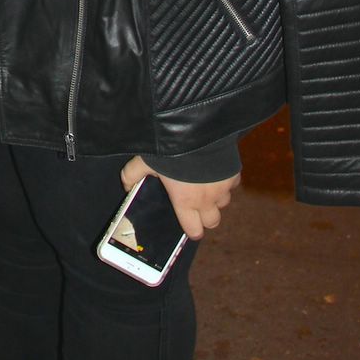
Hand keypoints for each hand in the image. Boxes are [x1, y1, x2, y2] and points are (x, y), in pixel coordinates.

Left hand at [120, 156, 239, 240]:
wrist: (196, 130)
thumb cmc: (168, 150)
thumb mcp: (144, 162)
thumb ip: (131, 176)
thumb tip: (126, 186)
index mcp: (186, 202)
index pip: (194, 230)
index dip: (191, 230)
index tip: (189, 226)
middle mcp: (207, 199)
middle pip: (213, 222)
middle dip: (205, 217)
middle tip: (195, 206)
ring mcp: (223, 187)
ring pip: (223, 203)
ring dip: (215, 199)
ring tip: (204, 186)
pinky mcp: (234, 173)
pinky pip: (232, 184)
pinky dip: (224, 181)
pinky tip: (213, 171)